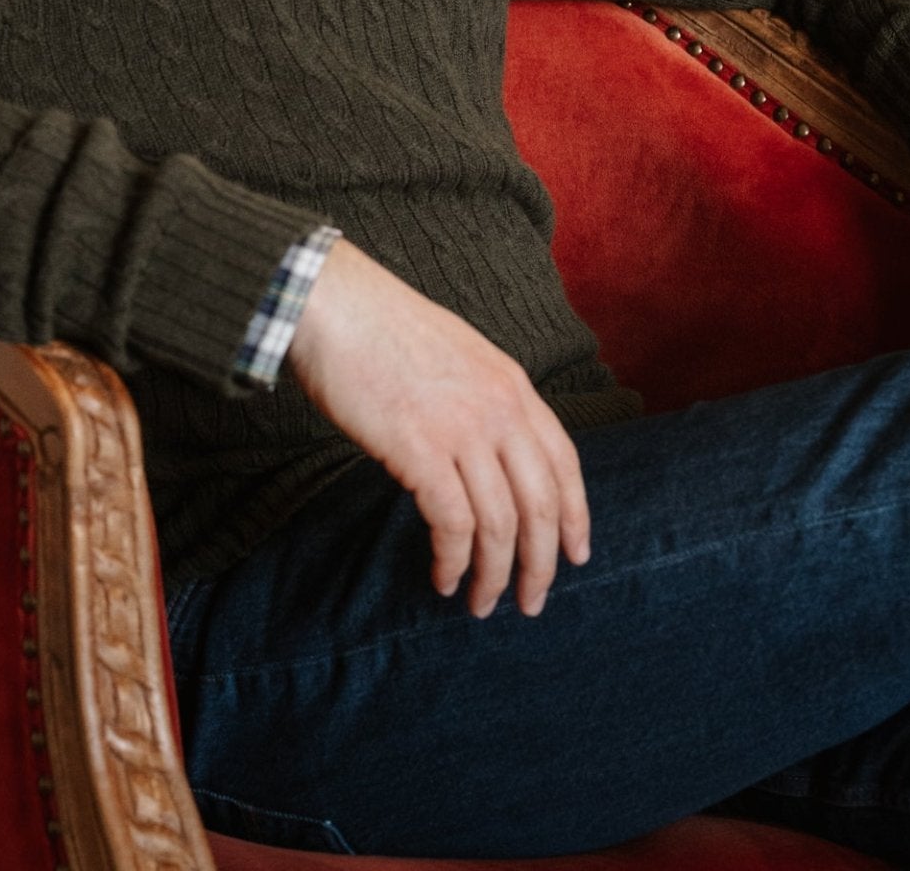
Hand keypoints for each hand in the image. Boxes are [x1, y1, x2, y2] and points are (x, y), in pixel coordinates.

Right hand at [288, 240, 589, 618]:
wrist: (333, 303)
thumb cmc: (380, 327)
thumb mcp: (457, 354)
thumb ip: (481, 398)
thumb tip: (484, 451)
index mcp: (512, 384)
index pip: (565, 462)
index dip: (575, 516)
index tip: (576, 555)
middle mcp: (499, 409)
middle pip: (541, 505)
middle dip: (542, 564)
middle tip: (531, 602)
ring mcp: (462, 430)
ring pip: (500, 525)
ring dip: (494, 576)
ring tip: (482, 604)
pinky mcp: (420, 451)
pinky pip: (453, 525)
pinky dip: (454, 562)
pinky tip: (443, 578)